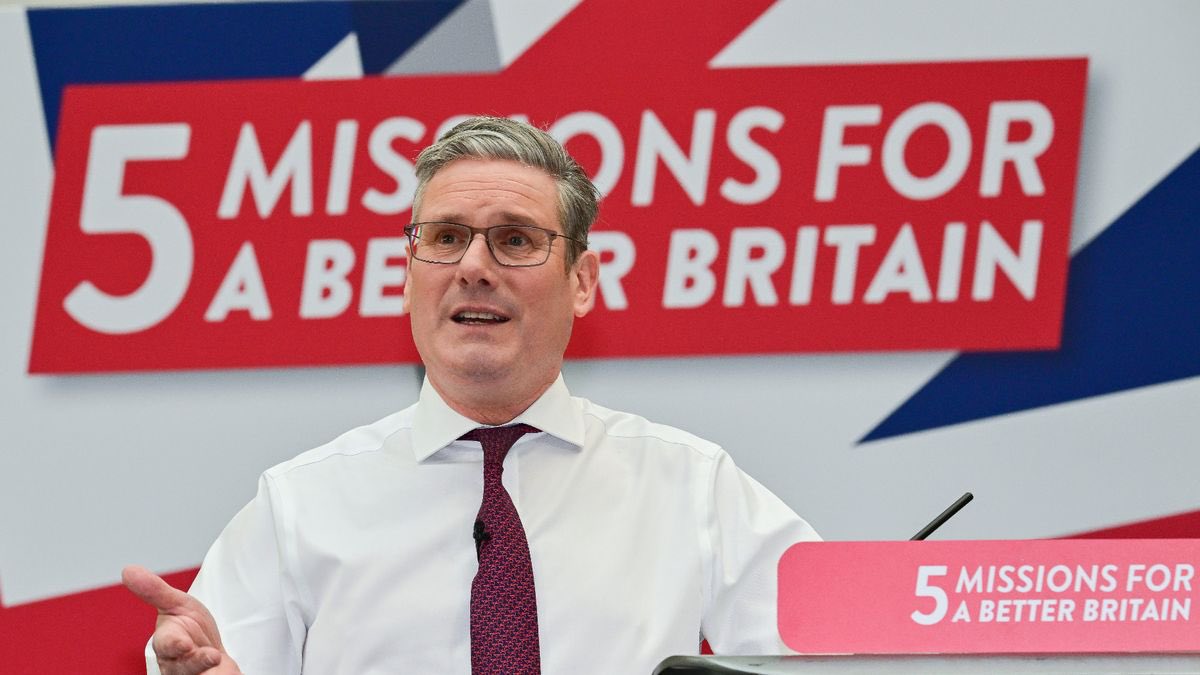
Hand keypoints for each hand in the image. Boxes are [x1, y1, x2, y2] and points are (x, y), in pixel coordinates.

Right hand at [122, 565, 242, 674]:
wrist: (212, 653)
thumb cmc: (192, 629)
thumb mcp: (177, 604)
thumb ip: (154, 591)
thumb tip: (128, 570)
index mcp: (166, 642)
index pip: (167, 645)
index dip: (175, 645)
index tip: (184, 644)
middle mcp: (176, 663)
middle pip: (183, 666)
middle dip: (195, 661)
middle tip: (210, 656)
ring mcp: (192, 674)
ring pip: (197, 674)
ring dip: (207, 669)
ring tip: (217, 659)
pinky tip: (225, 671)